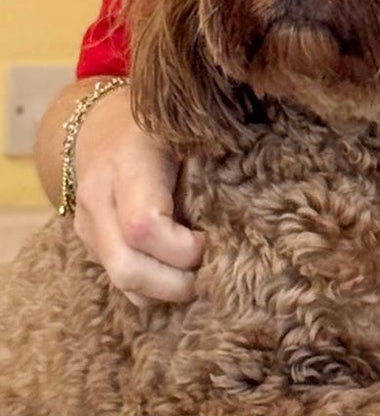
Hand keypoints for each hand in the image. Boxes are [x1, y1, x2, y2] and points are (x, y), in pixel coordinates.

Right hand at [72, 86, 203, 305]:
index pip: (144, 226)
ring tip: (200, 271)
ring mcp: (88, 228)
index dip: (184, 247)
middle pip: (127, 269)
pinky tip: (180, 269)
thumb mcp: (189, 130)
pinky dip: (154, 287)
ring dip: (166, 290)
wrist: (101, 127)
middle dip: (176, 283)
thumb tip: (256, 203)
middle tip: (213, 270)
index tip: (212, 238)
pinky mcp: (91, 245)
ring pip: (122, 284)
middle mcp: (99, 201)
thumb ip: (214, 162)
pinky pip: (120, 282)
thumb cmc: (162, 125)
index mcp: (127, 165)